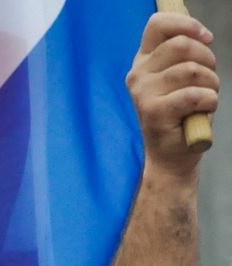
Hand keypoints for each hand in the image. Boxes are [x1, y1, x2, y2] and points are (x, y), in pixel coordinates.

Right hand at [130, 11, 218, 174]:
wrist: (170, 155)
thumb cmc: (181, 113)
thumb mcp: (180, 77)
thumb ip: (183, 54)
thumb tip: (200, 35)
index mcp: (143, 61)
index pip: (158, 24)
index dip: (187, 25)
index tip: (206, 38)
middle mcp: (138, 74)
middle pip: (182, 45)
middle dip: (208, 59)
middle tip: (207, 79)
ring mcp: (143, 93)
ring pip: (193, 70)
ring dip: (212, 85)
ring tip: (204, 99)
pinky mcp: (154, 112)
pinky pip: (195, 95)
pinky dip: (209, 102)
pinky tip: (201, 112)